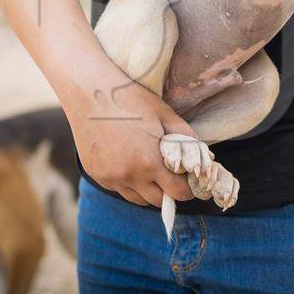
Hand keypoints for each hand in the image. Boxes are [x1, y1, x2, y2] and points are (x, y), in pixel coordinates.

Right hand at [70, 78, 196, 206]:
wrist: (89, 92)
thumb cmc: (131, 99)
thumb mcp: (165, 115)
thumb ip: (186, 138)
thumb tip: (204, 157)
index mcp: (149, 162)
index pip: (178, 193)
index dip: (188, 187)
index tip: (188, 178)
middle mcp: (128, 176)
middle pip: (159, 201)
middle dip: (170, 191)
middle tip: (172, 173)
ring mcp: (110, 177)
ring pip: (138, 199)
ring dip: (149, 189)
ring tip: (150, 167)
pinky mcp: (96, 174)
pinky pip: (120, 189)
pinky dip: (129, 183)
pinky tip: (130, 162)